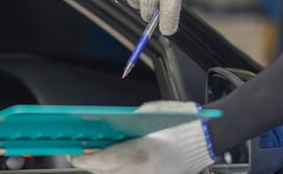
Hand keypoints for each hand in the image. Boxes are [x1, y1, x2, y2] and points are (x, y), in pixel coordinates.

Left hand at [69, 101, 214, 173]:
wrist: (208, 137)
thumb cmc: (183, 122)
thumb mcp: (149, 113)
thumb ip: (128, 124)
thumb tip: (112, 128)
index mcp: (138, 153)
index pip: (100, 161)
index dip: (83, 159)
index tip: (74, 155)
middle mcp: (141, 171)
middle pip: (106, 173)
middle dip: (92, 165)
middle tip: (82, 155)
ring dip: (108, 169)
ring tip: (99, 159)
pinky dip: (123, 170)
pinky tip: (120, 163)